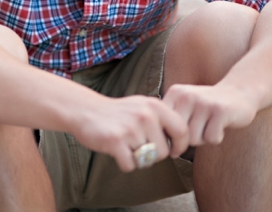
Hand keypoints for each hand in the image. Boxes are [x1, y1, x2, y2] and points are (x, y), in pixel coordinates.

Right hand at [72, 94, 188, 172]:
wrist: (88, 110)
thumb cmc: (121, 112)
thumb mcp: (145, 106)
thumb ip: (163, 118)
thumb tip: (183, 139)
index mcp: (156, 105)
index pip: (182, 130)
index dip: (181, 145)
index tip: (174, 151)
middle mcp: (146, 115)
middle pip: (163, 152)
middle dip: (154, 155)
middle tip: (141, 147)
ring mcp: (131, 128)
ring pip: (147, 160)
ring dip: (138, 159)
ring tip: (128, 146)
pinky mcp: (115, 141)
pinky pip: (130, 165)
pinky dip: (125, 164)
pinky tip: (119, 152)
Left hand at [162, 82, 257, 145]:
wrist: (240, 91)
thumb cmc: (208, 106)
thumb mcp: (186, 107)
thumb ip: (172, 123)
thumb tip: (168, 152)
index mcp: (175, 93)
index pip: (164, 127)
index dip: (173, 137)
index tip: (185, 131)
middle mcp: (187, 96)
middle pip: (179, 136)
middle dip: (189, 139)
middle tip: (202, 128)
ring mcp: (204, 103)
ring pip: (194, 140)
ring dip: (204, 138)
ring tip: (211, 124)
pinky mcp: (220, 111)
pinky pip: (211, 139)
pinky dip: (217, 138)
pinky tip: (222, 125)